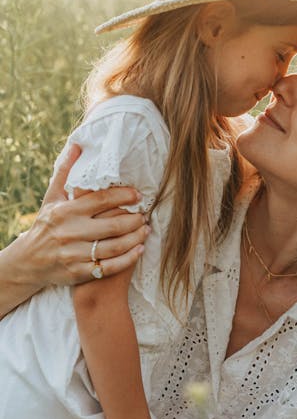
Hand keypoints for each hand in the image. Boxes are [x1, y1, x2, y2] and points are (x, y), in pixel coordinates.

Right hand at [19, 144, 149, 285]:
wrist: (28, 261)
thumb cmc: (45, 225)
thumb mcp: (52, 198)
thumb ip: (66, 172)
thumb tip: (78, 145)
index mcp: (66, 211)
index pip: (101, 200)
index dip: (123, 196)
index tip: (139, 195)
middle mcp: (70, 232)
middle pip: (112, 225)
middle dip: (134, 220)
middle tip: (145, 215)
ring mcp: (74, 254)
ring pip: (114, 247)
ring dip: (135, 238)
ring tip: (146, 230)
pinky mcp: (78, 273)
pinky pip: (109, 267)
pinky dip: (128, 259)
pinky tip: (139, 250)